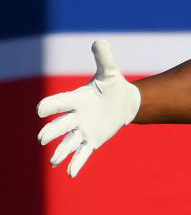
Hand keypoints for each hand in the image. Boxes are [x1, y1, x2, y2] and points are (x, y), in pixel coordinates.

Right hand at [37, 40, 140, 176]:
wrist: (124, 102)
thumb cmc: (113, 85)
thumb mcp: (110, 72)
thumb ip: (104, 58)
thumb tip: (100, 41)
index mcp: (76, 99)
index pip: (60, 103)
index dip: (50, 106)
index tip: (41, 110)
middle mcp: (76, 116)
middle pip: (60, 126)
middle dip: (51, 132)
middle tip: (43, 138)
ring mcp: (83, 129)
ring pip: (68, 142)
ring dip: (60, 151)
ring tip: (53, 161)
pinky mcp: (93, 140)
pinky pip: (83, 153)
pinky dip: (77, 163)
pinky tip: (70, 173)